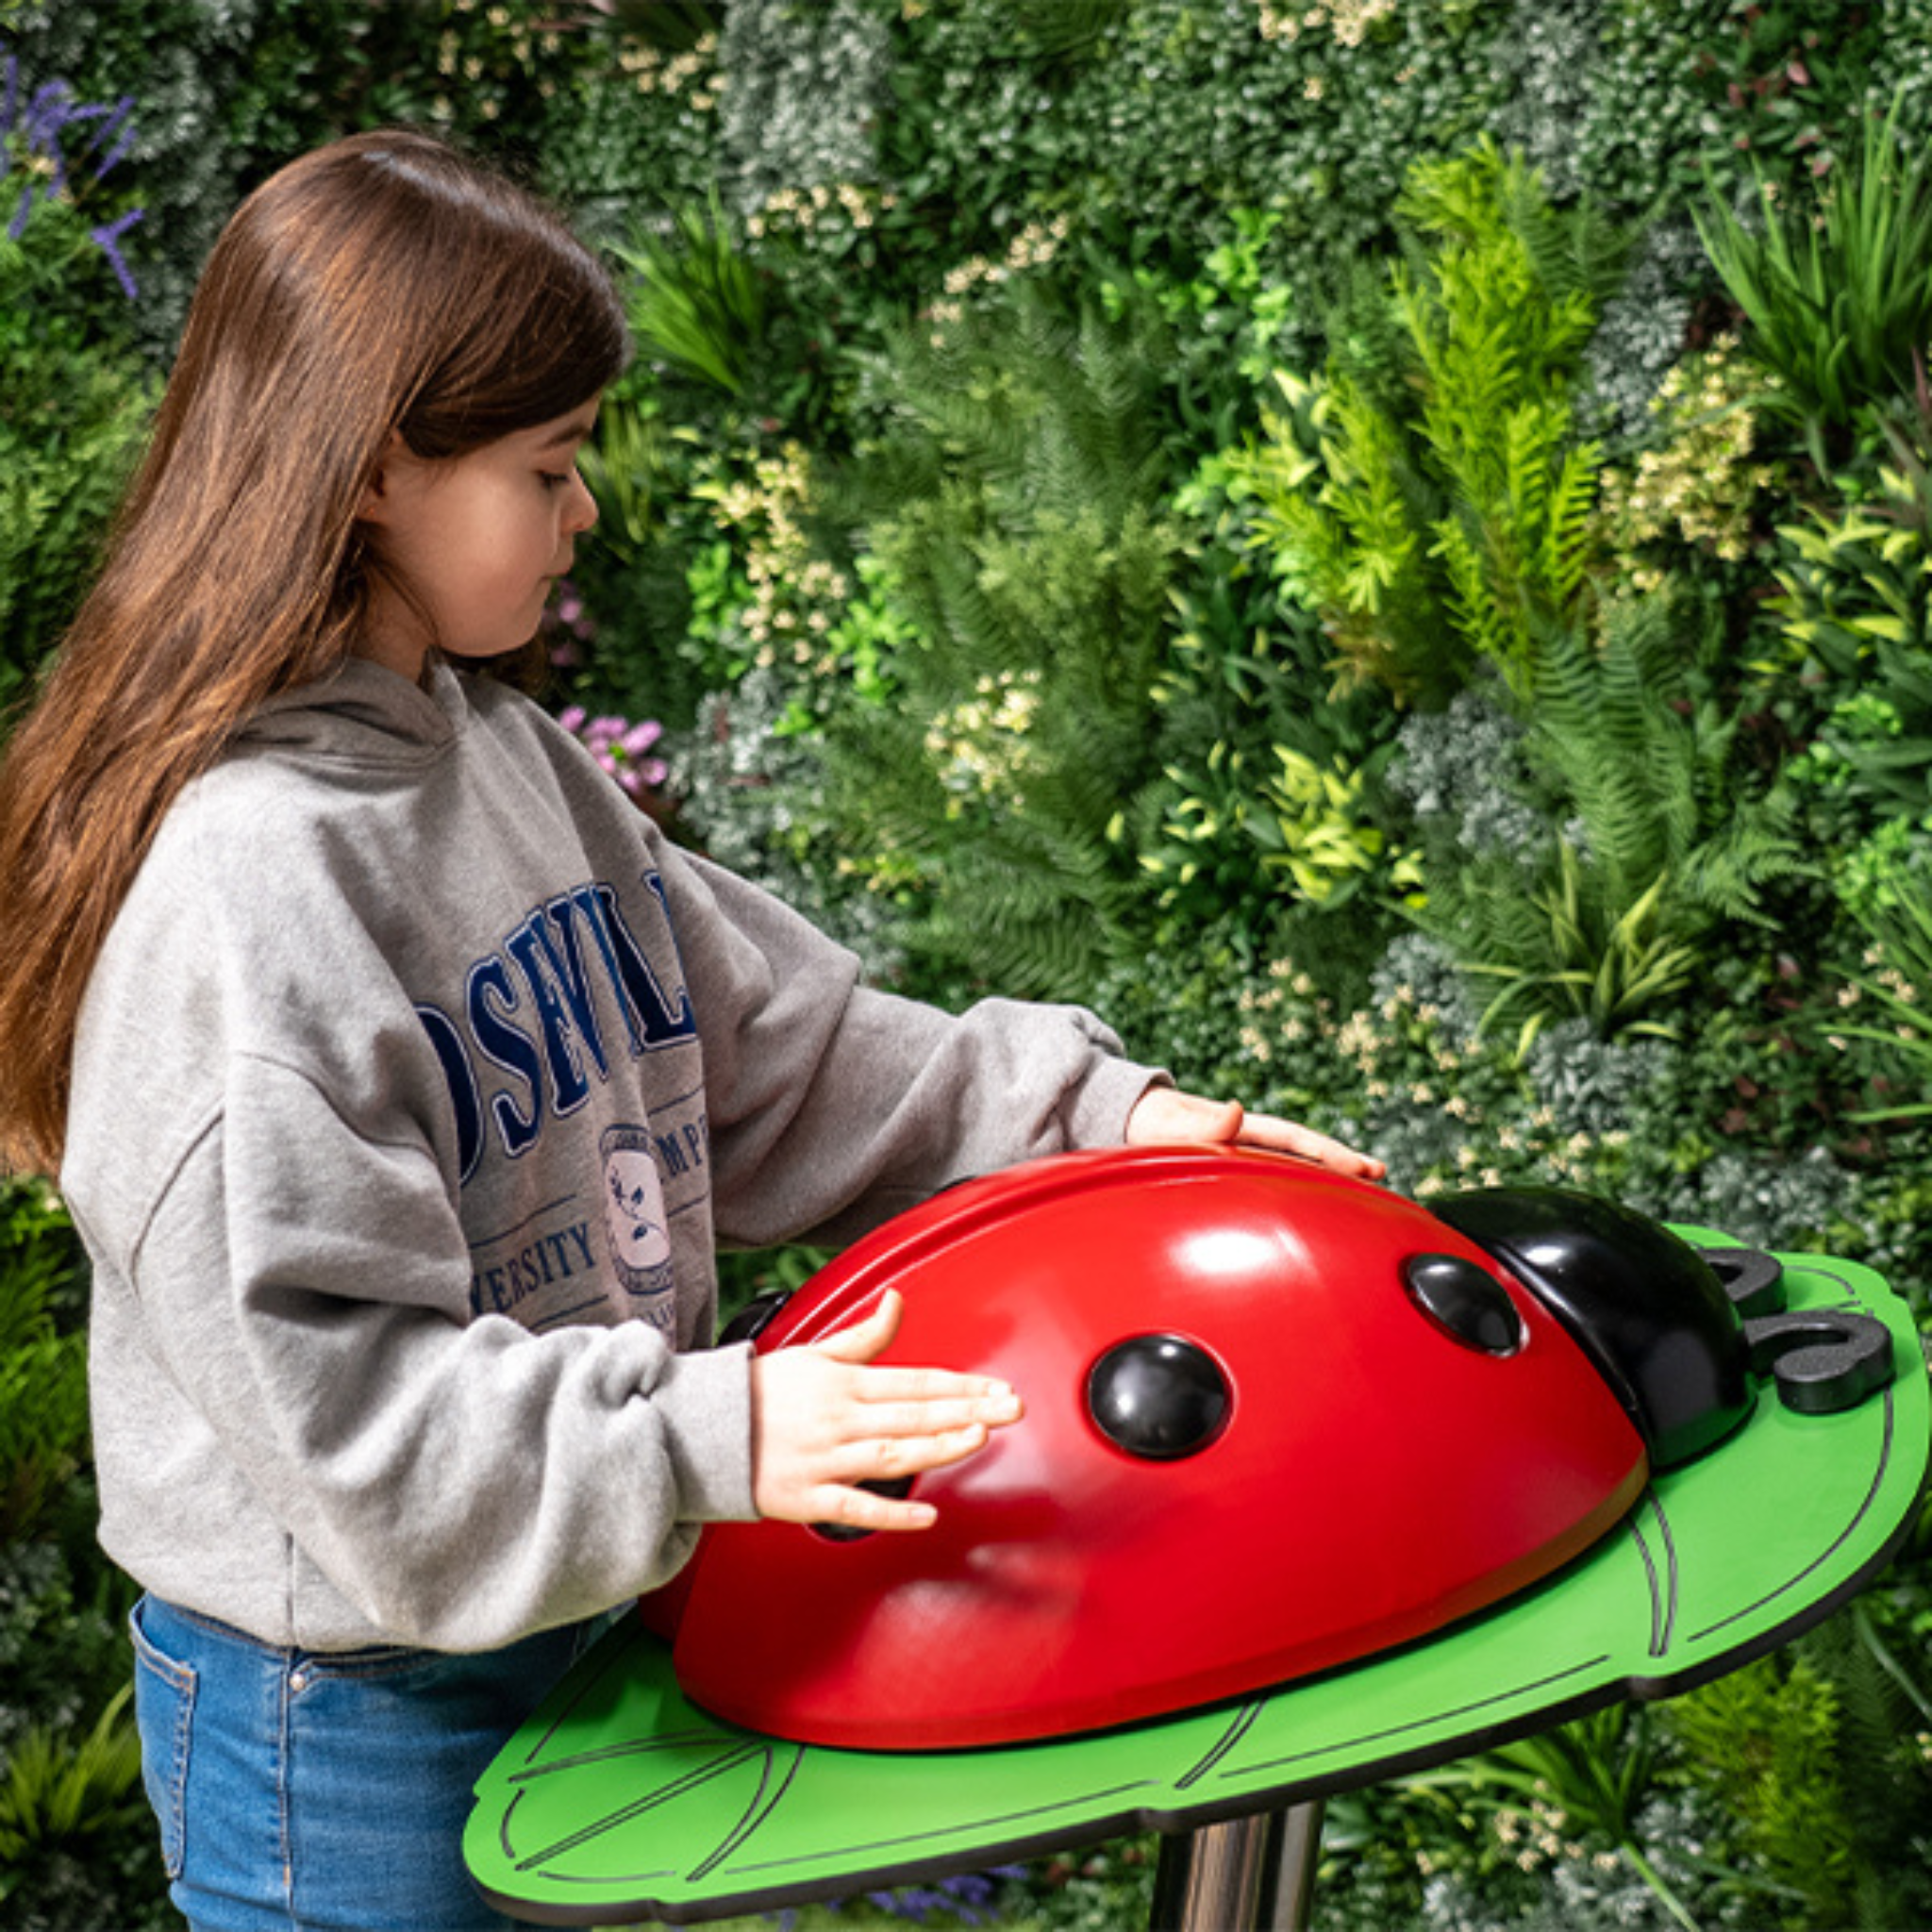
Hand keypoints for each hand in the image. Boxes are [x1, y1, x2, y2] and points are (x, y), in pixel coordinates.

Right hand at [749, 1289, 1023, 1532]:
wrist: (702, 1432)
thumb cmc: (762, 1393)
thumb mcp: (813, 1353)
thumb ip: (864, 1336)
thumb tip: (896, 1300)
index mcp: (843, 1384)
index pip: (915, 1382)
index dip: (961, 1386)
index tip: (999, 1388)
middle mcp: (839, 1421)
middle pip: (913, 1415)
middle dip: (967, 1411)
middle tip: (1010, 1410)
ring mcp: (824, 1461)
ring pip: (891, 1456)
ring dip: (938, 1449)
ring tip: (977, 1439)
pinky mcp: (807, 1499)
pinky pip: (855, 1508)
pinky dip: (891, 1512)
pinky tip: (926, 1513)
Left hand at [1125, 1086, 1385, 1180]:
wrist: (1133, 1120)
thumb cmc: (1150, 1124)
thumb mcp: (1168, 1125)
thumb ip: (1201, 1123)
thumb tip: (1237, 1110)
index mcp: (1243, 1129)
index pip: (1296, 1142)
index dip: (1330, 1155)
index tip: (1364, 1169)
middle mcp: (1251, 1140)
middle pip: (1307, 1154)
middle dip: (1344, 1164)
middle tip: (1381, 1176)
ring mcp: (1245, 1156)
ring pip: (1296, 1168)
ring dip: (1328, 1179)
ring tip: (1368, 1192)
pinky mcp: (1235, 1172)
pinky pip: (1276, 1183)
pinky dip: (1302, 1192)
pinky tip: (1320, 1210)